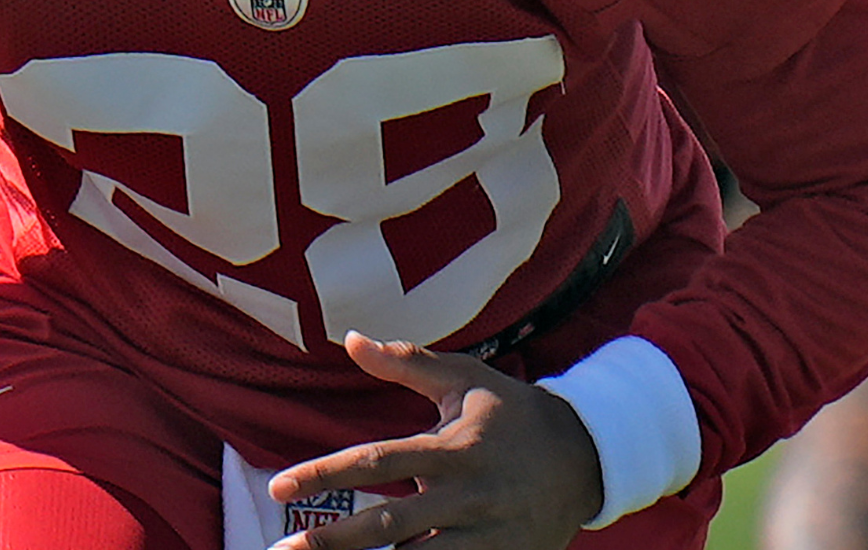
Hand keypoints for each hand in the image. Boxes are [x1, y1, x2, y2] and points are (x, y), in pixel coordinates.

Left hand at [266, 331, 601, 549]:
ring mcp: (486, 536)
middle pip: (390, 527)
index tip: (278, 488)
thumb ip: (408, 363)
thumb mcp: (465, 379)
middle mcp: (466, 496)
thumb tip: (353, 338)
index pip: (378, 462)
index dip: (326, 473)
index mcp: (452, 449)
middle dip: (334, 542)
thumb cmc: (513, 413)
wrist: (589, 457)